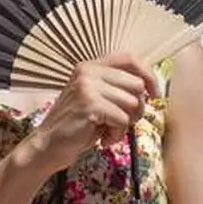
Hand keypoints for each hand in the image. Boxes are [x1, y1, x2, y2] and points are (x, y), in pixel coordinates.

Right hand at [21, 53, 159, 174]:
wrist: (48, 145)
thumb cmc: (77, 125)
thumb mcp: (96, 98)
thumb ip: (116, 87)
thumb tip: (150, 87)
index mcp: (91, 66)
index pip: (130, 58)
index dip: (148, 74)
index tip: (155, 94)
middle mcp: (88, 71)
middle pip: (136, 84)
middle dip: (137, 108)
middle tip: (122, 121)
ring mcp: (88, 86)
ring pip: (132, 103)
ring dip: (126, 124)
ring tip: (108, 130)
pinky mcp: (90, 104)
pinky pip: (123, 119)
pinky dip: (118, 134)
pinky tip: (103, 138)